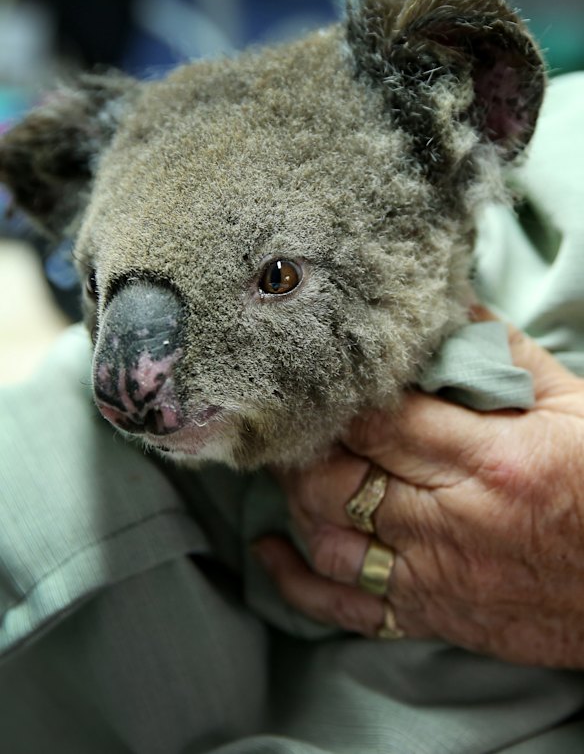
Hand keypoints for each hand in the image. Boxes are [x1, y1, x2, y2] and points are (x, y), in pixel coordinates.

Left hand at [255, 324, 583, 666]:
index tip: (314, 377)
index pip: (375, 421)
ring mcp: (434, 576)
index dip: (333, 398)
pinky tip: (271, 550)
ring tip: (287, 465)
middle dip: (301, 446)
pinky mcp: (431, 617)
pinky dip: (297, 582)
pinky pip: (346, 609)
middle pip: (336, 478)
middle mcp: (450, 522)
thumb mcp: (572, 404)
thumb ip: (503, 354)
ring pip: (328, 539)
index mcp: (489, 459)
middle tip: (289, 418)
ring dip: (295, 499)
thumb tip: (448, 308)